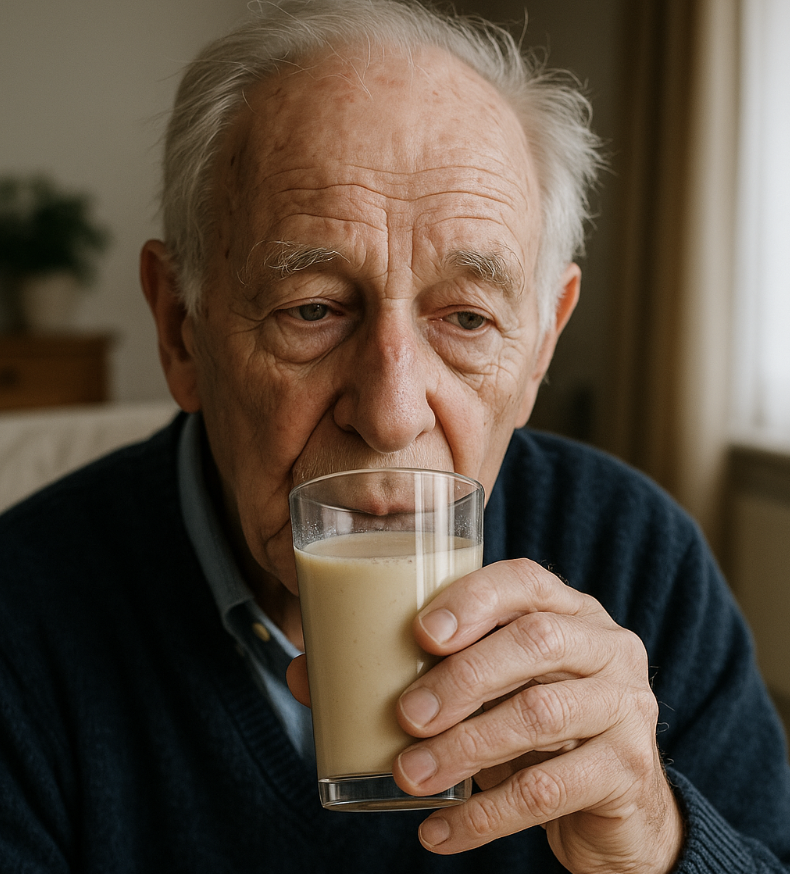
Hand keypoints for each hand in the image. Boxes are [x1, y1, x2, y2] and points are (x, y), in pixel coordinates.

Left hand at [390, 558, 683, 873]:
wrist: (620, 813)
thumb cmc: (542, 734)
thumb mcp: (506, 690)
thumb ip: (457, 670)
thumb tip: (345, 676)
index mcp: (573, 612)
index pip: (526, 581)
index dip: (474, 600)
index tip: (422, 633)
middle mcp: (608, 649)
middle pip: (536, 641)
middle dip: (462, 678)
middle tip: (407, 716)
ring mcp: (626, 707)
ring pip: (539, 715)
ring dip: (463, 747)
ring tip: (410, 775)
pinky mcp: (628, 771)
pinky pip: (546, 791)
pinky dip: (484, 814)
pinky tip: (439, 831)